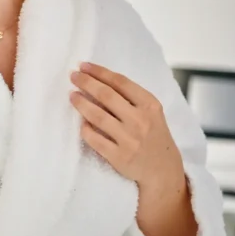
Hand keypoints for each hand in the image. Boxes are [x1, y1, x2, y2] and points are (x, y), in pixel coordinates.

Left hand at [70, 62, 183, 189]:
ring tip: (71, 95)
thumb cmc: (153, 135)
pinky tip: (80, 122)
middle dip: (86, 82)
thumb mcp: (152, 113)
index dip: (99, 72)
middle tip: (73, 76)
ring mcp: (129, 140)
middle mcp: (140, 121)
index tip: (83, 66)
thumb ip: (131, 98)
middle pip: (106, 95)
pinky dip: (84, 128)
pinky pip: (94, 139)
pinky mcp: (119, 157)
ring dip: (80, 103)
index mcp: (150, 105)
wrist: (163, 169)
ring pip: (97, 116)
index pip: (120, 82)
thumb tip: (98, 81)